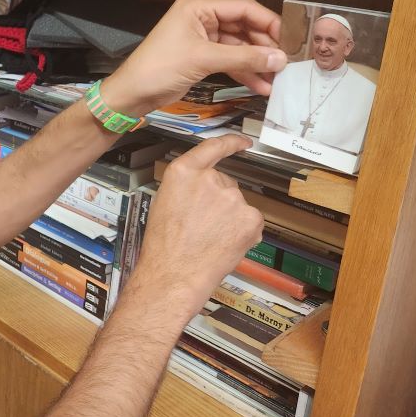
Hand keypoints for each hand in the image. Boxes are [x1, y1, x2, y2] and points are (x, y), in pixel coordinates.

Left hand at [100, 0, 285, 117]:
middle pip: (243, 27)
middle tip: (285, 62)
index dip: (268, 22)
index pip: (243, 8)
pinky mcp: (201, 58)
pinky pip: (230, 62)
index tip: (288, 39)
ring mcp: (201, 39)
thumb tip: (278, 58)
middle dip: (264, 46)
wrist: (132, 94)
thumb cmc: (157, 68)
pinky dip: (245, 72)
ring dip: (257, 63)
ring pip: (238, 47)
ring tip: (277, 79)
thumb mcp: (203, 59)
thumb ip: (243, 58)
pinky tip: (261, 85)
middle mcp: (201, 19)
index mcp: (197, 8)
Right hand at [133, 135, 264, 316]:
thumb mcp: (164, 203)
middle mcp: (210, 179)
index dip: (231, 142)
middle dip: (220, 202)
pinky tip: (226, 246)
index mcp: (184, 172)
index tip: (243, 142)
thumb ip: (187, 188)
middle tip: (203, 226)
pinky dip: (244, 233)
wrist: (173, 274)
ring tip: (210, 240)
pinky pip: (252, 222)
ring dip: (231, 219)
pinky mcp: (251, 218)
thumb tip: (204, 190)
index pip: (213, 148)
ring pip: (238, 205)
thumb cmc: (163, 245)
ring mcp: (233, 198)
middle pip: (226, 183)